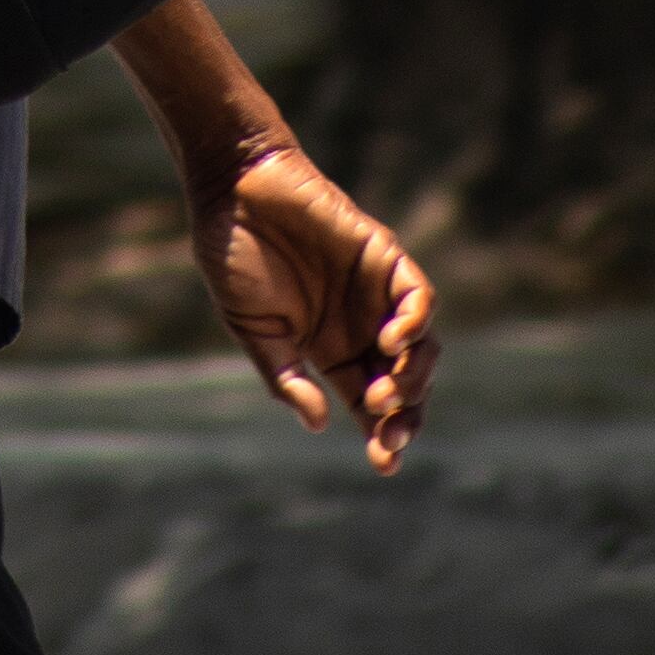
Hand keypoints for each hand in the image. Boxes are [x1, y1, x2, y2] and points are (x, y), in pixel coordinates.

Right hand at [188, 140, 437, 470]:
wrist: (234, 189)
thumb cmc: (234, 255)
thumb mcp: (254, 329)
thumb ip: (285, 376)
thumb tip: (319, 424)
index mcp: (330, 349)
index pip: (370, 405)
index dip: (382, 436)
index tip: (383, 465)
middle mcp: (361, 326)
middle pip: (403, 384)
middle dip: (404, 418)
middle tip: (387, 439)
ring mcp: (376, 293)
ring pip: (421, 348)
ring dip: (411, 379)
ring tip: (382, 395)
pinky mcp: (384, 257)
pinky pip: (418, 297)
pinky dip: (414, 324)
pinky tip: (389, 343)